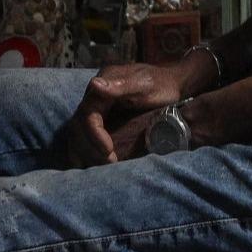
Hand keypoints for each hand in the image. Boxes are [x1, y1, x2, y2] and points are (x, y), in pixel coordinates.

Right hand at [66, 61, 191, 165]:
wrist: (172, 85)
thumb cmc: (160, 84)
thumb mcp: (142, 85)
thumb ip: (119, 86)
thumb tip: (94, 84)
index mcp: (101, 87)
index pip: (87, 115)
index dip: (94, 135)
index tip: (108, 151)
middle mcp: (94, 99)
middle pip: (79, 127)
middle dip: (91, 148)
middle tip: (109, 163)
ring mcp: (97, 110)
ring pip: (80, 135)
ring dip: (88, 153)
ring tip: (105, 167)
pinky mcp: (103, 120)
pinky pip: (88, 138)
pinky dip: (90, 152)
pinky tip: (99, 164)